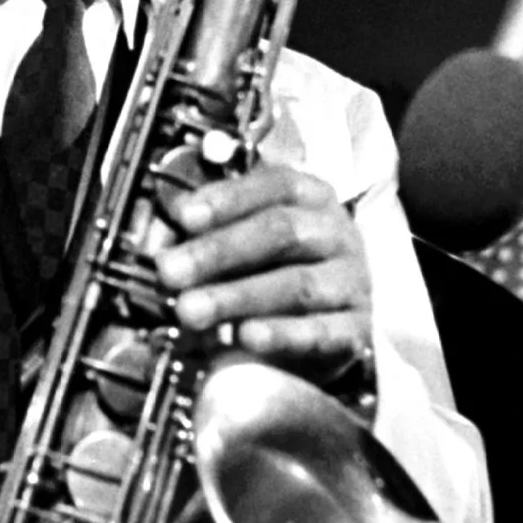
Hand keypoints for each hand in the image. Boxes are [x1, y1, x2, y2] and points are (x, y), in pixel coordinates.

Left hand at [154, 163, 372, 381]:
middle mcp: (335, 234)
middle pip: (281, 232)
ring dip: (237, 296)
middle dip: (218, 251)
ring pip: (296, 284)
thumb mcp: (251, 240)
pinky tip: (247, 336)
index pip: (274, 186)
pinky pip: (321, 332)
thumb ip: (213, 230)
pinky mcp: (356, 330)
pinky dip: (282, 335)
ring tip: (192, 309)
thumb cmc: (281, 272)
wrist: (331, 325)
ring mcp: (350, 281)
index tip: (184, 216)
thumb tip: (167, 230)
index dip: (227, 199)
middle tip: (172, 271)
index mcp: (310, 198)